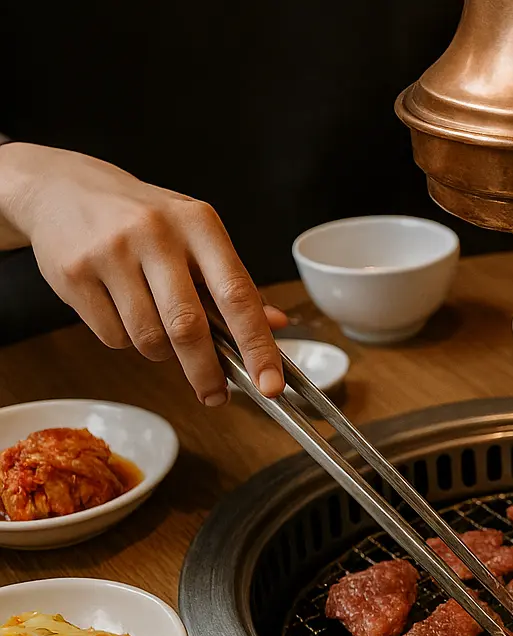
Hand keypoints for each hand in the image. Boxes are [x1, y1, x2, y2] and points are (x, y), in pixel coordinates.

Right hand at [0, 143, 283, 404]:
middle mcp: (156, 234)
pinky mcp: (74, 273)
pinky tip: (122, 311)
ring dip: (161, 352)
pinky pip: (112, 336)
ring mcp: (111, 252)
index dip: (258, 346)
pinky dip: (126, 340)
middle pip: (188, 326)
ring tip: (158, 329)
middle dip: (206, 371)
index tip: (271, 384)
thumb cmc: (142, 218)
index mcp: (199, 224)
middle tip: (215, 394)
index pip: (238, 295)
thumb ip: (234, 282)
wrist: (61, 187)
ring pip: (149, 338)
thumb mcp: (195, 235)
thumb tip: (276, 324)